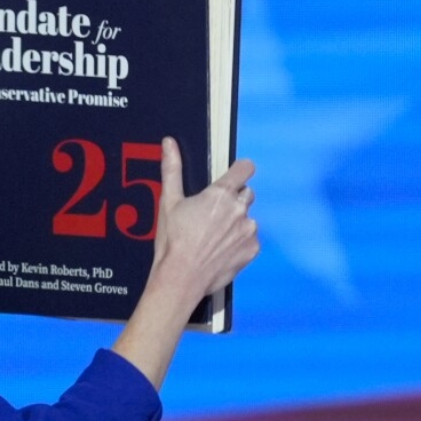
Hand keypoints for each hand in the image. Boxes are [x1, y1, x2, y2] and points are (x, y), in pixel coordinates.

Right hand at [152, 140, 258, 304]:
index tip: (234, 176)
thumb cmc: (173, 240)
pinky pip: (250, 240)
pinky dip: (239, 243)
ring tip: (214, 237)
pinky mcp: (252, 250)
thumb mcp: (169, 202)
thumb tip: (169, 143)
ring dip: (237, 223)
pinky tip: (221, 251)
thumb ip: (172, 169)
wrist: (181, 278)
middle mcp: (240, 209)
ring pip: (248, 218)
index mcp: (221, 194)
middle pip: (247, 193)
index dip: (241, 170)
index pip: (245, 168)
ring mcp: (249, 230)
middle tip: (213, 215)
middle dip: (234, 200)